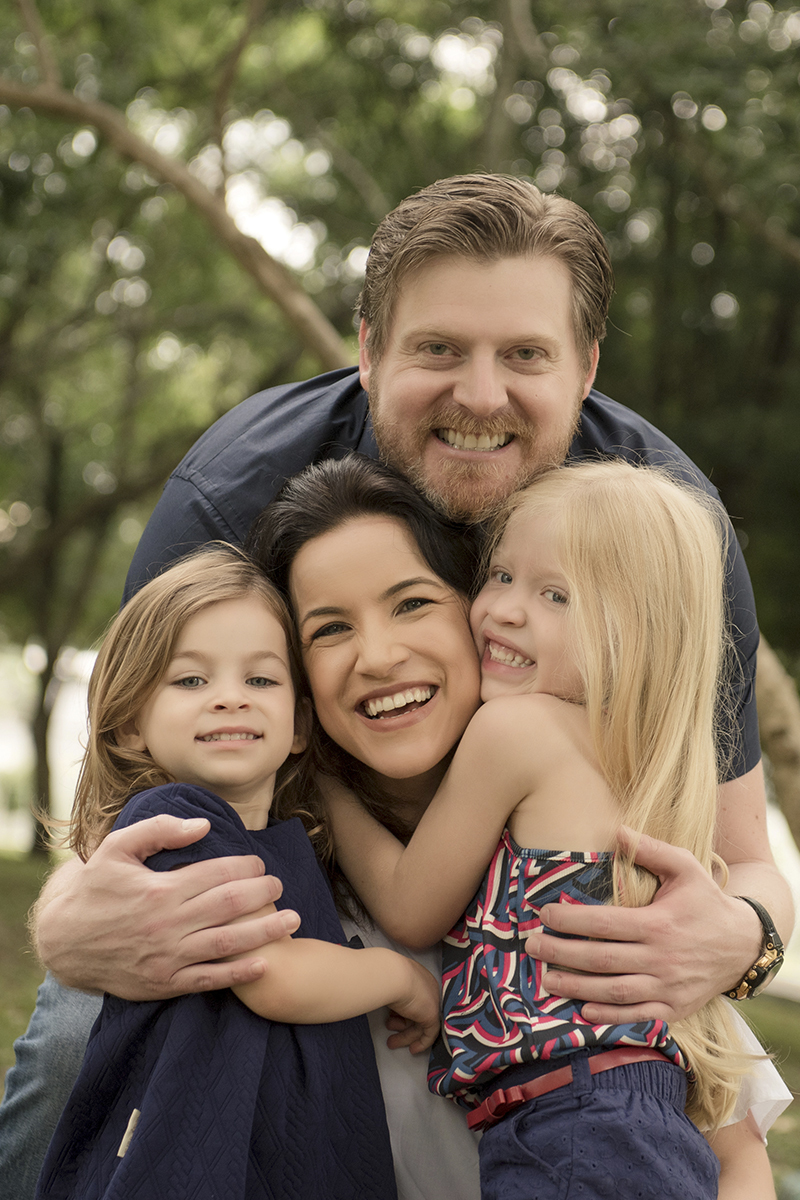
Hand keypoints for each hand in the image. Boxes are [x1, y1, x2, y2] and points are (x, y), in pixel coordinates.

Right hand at [34, 815, 300, 999]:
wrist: (63, 941)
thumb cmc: (95, 888)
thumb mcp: (117, 848)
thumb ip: (159, 831)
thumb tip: (203, 826)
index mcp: (160, 889)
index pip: (217, 874)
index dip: (246, 867)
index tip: (259, 864)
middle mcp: (167, 924)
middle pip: (230, 906)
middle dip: (262, 894)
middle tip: (279, 886)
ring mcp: (167, 957)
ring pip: (228, 943)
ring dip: (265, 931)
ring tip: (292, 921)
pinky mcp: (164, 984)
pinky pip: (209, 979)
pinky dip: (239, 972)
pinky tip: (264, 962)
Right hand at [385, 960, 440, 1053]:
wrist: (393, 976)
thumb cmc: (387, 975)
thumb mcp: (390, 982)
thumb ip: (391, 991)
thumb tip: (384, 996)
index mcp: (419, 978)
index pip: (415, 1000)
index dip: (402, 1011)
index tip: (390, 1019)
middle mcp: (428, 989)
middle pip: (417, 1012)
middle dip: (402, 1026)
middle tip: (389, 1031)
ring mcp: (432, 1002)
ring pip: (421, 1024)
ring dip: (405, 1035)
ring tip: (391, 1042)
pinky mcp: (432, 1015)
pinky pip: (430, 1033)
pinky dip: (422, 1043)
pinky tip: (412, 1049)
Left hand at [523, 827, 762, 1023]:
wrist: (743, 944)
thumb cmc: (706, 900)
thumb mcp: (685, 867)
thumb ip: (650, 849)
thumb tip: (616, 829)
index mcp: (659, 923)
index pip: (605, 923)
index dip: (571, 920)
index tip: (543, 914)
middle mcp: (661, 958)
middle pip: (601, 959)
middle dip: (561, 953)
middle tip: (531, 946)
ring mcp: (668, 987)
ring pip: (615, 991)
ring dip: (576, 987)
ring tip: (546, 979)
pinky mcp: (675, 1008)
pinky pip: (637, 1016)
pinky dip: (609, 1015)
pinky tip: (583, 1009)